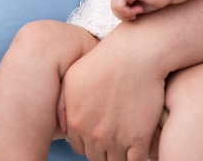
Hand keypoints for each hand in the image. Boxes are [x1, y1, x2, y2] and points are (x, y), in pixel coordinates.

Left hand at [60, 27, 165, 160]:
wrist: (137, 52)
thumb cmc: (107, 59)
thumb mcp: (74, 77)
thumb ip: (63, 105)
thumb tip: (62, 128)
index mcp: (76, 122)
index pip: (80, 148)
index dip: (92, 141)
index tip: (102, 133)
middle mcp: (93, 134)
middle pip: (97, 157)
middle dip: (105, 149)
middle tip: (116, 136)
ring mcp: (116, 138)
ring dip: (121, 154)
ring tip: (128, 142)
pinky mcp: (138, 139)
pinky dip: (137, 157)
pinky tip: (140, 146)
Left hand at [111, 0, 173, 20]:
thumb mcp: (140, 7)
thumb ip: (130, 9)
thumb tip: (121, 17)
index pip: (115, 6)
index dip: (122, 14)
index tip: (134, 16)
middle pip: (113, 5)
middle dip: (122, 15)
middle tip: (135, 15)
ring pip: (114, 4)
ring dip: (125, 13)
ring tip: (138, 11)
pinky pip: (119, 2)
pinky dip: (127, 10)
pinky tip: (139, 9)